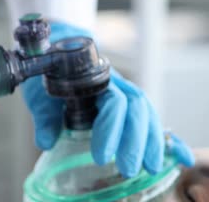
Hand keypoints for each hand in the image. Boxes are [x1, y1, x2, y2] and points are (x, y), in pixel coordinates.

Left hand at [21, 22, 194, 176]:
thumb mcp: (43, 94)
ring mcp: (126, 93)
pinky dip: (165, 137)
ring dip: (152, 142)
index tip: (101, 156)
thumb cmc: (51, 74)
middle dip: (135, 142)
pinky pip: (151, 119)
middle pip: (137, 110)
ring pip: (147, 114)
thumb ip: (46, 117)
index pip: (114, 103)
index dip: (111, 130)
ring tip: (151, 167)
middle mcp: (117, 86)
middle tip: (128, 169)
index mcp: (96, 81)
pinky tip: (179, 156)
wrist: (59, 52)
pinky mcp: (128, 105)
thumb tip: (47, 142)